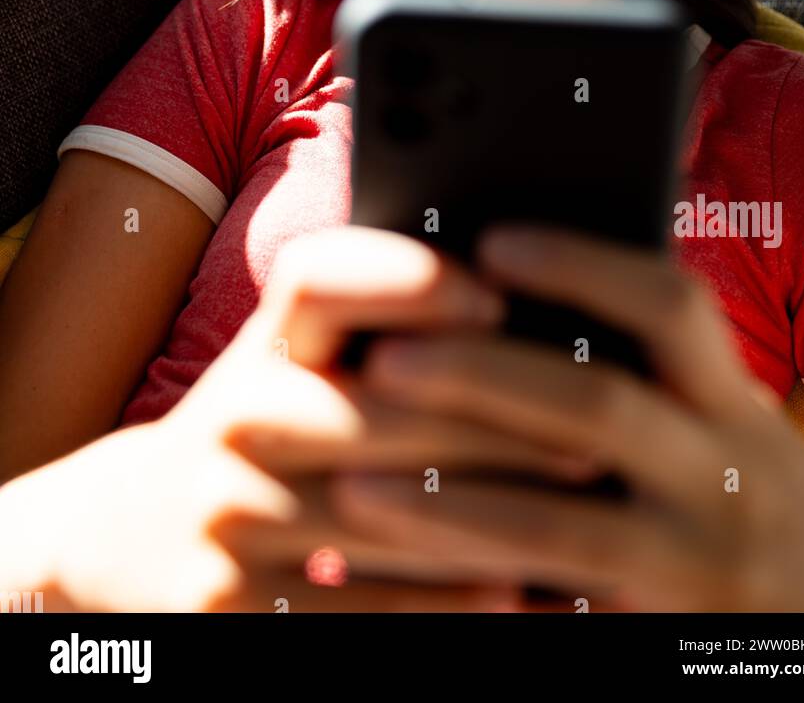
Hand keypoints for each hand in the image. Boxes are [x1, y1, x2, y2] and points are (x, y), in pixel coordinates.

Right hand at [2, 226, 592, 611]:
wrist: (127, 539)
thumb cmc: (264, 433)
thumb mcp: (295, 368)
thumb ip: (383, 332)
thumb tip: (531, 309)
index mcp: (265, 343)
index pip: (319, 277)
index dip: (403, 276)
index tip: (494, 295)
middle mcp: (236, 414)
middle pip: (379, 408)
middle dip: (497, 423)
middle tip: (595, 436)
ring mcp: (225, 514)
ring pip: (382, 515)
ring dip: (492, 518)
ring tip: (584, 516)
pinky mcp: (223, 605)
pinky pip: (354, 607)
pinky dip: (443, 606)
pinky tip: (516, 598)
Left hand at [332, 225, 803, 611]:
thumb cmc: (757, 498)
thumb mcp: (734, 424)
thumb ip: (658, 374)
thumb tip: (518, 291)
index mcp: (733, 406)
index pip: (670, 310)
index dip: (580, 266)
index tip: (493, 242)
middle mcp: (723, 479)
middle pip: (596, 408)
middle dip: (482, 378)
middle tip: (384, 361)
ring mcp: (694, 569)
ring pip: (559, 530)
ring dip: (448, 504)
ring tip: (356, 483)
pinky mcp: (658, 642)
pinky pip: (554, 619)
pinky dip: (476, 598)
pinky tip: (402, 585)